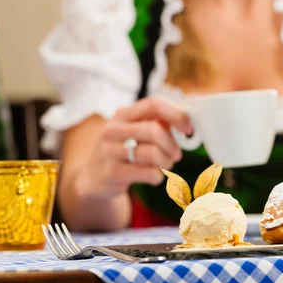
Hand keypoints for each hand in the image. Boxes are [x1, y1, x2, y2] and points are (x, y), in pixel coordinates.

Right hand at [76, 97, 191, 199]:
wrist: (94, 178)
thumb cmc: (123, 152)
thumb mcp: (136, 133)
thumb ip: (159, 124)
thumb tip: (187, 120)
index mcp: (123, 114)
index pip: (154, 104)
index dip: (177, 114)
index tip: (188, 129)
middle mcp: (113, 129)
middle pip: (154, 130)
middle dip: (172, 145)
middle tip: (176, 155)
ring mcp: (109, 150)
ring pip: (152, 153)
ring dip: (167, 162)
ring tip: (165, 166)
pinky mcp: (111, 172)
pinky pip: (147, 173)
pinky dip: (158, 176)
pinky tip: (154, 176)